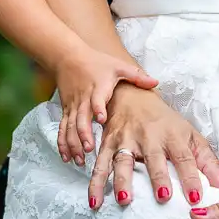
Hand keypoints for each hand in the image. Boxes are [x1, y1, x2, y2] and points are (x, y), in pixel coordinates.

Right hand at [53, 45, 157, 164]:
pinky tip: (67, 157)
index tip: (102, 120)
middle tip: (89, 149)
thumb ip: (137, 76)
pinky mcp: (66, 111)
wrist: (69, 58)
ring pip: (70, 127)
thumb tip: (156, 82)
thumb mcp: (118, 66)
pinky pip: (62, 128)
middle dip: (84, 134)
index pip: (97, 99)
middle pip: (81, 118)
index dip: (98, 108)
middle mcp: (84, 99)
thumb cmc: (96, 63)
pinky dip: (63, 143)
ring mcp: (73, 106)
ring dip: (73, 143)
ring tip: (79, 159)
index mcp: (98, 88)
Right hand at [87, 83, 218, 210]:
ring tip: (125, 200)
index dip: (191, 178)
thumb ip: (206, 160)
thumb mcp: (189, 134)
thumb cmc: (164, 121)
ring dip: (123, 180)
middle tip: (163, 197)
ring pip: (124, 160)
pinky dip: (95, 182)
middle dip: (159, 177)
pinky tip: (95, 200)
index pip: (185, 158)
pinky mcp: (108, 143)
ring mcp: (126, 139)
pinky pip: (100, 163)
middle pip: (155, 159)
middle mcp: (150, 137)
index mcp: (173, 135)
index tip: (195, 198)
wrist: (132, 94)